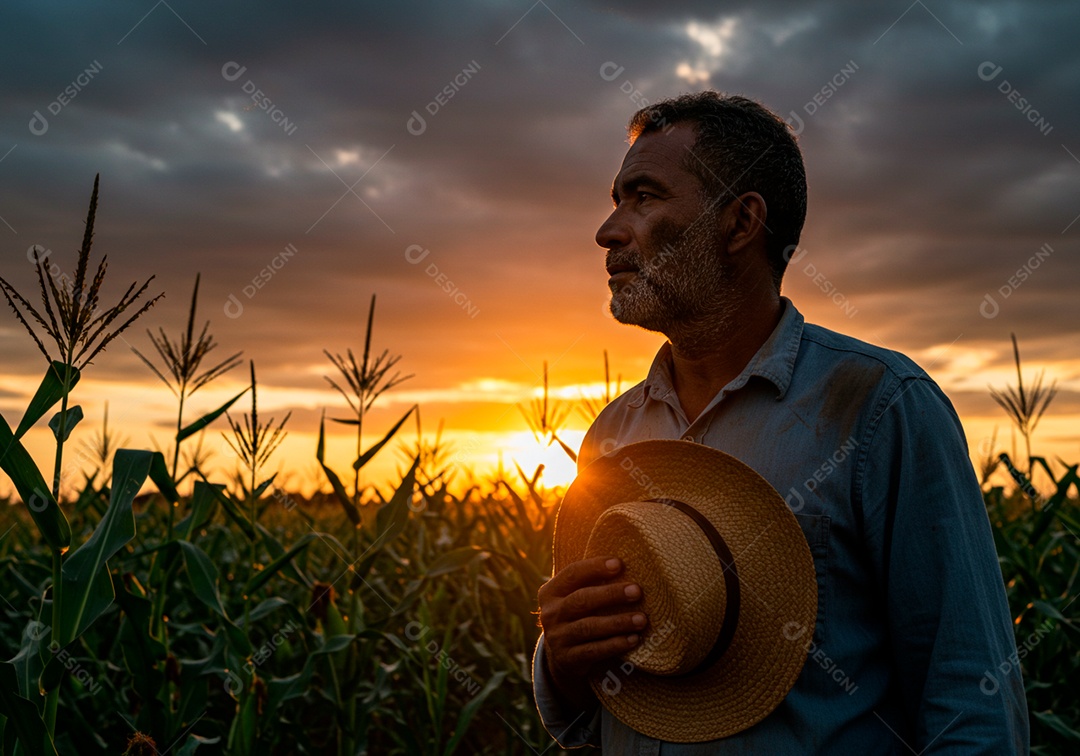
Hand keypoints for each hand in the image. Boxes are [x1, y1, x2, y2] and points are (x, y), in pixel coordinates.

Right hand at [537, 556, 646, 710]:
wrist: (563, 657)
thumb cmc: (579, 615)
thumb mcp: (574, 596)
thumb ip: (590, 581)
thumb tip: (628, 558)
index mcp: (550, 592)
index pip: (572, 574)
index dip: (595, 567)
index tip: (620, 563)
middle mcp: (550, 613)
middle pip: (582, 600)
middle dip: (611, 594)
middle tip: (638, 591)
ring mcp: (557, 637)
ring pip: (589, 627)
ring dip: (618, 622)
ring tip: (642, 619)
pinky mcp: (567, 659)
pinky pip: (594, 650)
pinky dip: (615, 644)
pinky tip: (634, 639)